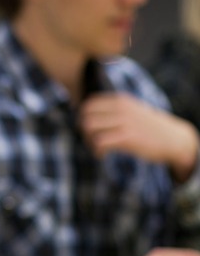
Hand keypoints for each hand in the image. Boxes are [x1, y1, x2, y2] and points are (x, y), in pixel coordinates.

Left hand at [80, 93, 198, 180]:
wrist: (173, 138)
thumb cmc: (148, 127)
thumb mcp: (131, 111)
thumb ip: (112, 110)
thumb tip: (83, 116)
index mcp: (120, 100)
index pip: (88, 105)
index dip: (83, 119)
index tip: (90, 130)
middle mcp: (120, 108)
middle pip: (85, 117)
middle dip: (84, 132)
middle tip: (92, 141)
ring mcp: (124, 122)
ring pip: (89, 129)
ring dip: (89, 141)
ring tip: (98, 148)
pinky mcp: (127, 137)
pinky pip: (99, 142)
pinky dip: (97, 151)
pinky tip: (103, 155)